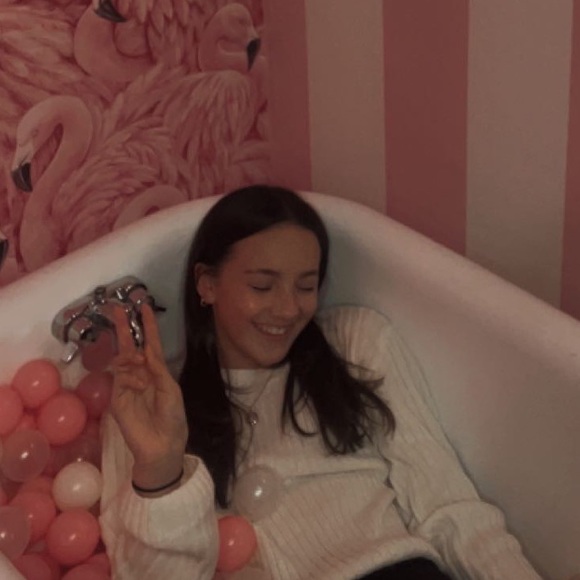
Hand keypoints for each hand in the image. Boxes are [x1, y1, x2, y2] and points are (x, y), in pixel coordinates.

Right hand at [111, 303, 188, 489]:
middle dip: (125, 327)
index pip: (150, 344)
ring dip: (130, 354)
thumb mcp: (170, 389)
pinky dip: (130, 375)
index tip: (144, 307)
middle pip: (130, 346)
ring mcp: (126, 384)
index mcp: (156, 372)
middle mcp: (140, 374)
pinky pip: (121, 377)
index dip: (147, 327)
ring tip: (138, 361)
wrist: (162, 444)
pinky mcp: (116, 396)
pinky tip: (138, 382)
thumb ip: (157, 369)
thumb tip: (143, 351)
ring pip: (123, 359)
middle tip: (117, 308)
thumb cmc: (172, 417)